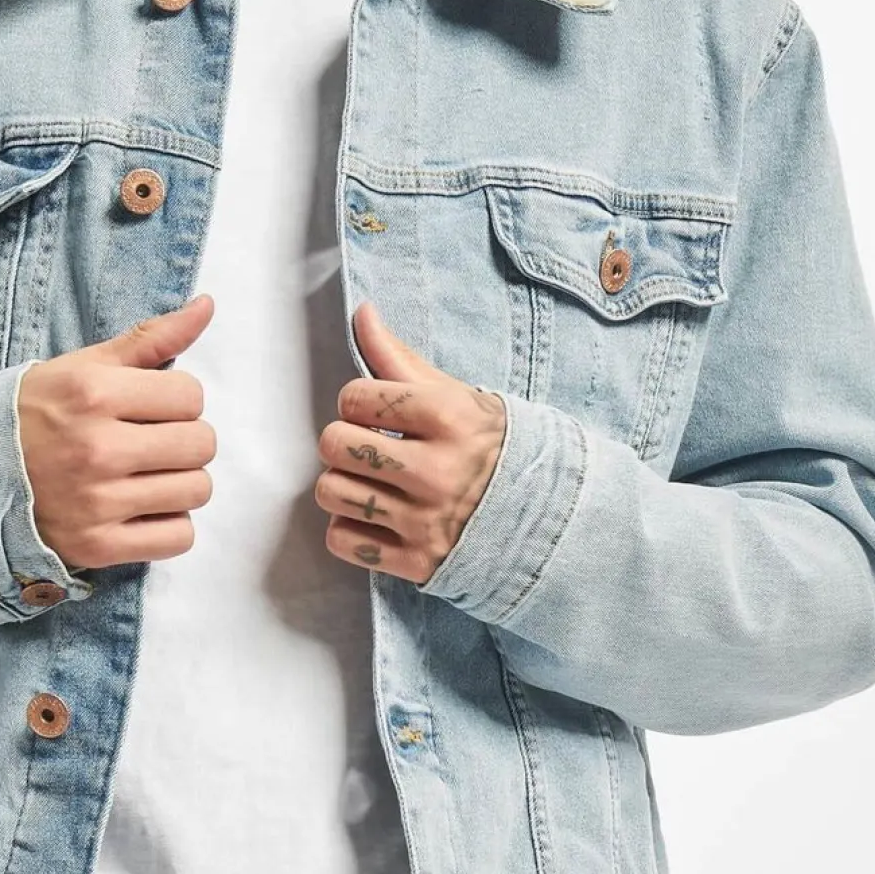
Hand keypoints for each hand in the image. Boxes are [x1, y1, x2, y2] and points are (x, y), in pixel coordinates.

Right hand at [15, 294, 217, 572]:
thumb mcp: (86, 365)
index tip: (152, 408)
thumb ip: (152, 338)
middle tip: (152, 442)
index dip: (178, 400)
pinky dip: (170, 526)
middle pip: (201, 445)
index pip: (191, 396)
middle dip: (185, 440)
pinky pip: (178, 539)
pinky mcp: (97, 545)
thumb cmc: (38, 412)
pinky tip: (143, 509)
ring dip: (181, 483)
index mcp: (95, 394)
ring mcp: (97, 502)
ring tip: (147, 475)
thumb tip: (207, 306)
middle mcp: (98, 449)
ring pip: (196, 491)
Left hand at [315, 300, 506, 583]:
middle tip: (368, 447)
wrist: (544, 513)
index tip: (376, 411)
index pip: (354, 398)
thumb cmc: (487, 445)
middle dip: (343, 442)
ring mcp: (425, 521)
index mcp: (447, 419)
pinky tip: (376, 516)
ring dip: (342, 485)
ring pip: (330, 492)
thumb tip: (361, 311)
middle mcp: (436, 471)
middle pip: (334, 444)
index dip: (357, 402)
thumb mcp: (452, 394)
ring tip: (370, 482)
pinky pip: (342, 540)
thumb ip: (397, 357)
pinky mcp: (416, 562)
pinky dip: (350, 528)